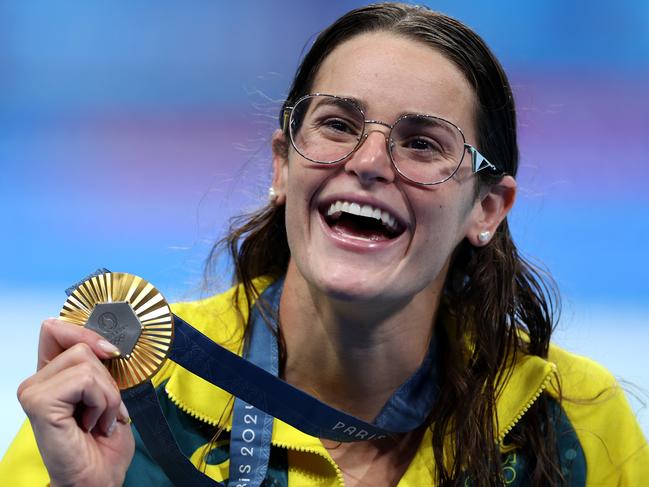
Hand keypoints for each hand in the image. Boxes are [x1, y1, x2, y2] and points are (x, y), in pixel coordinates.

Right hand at [18, 318, 134, 486]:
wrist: (98, 479)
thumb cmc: (104, 443)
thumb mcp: (108, 392)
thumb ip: (100, 364)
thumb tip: (107, 341)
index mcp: (52, 374)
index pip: (57, 328)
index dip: (87, 333)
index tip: (111, 353)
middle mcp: (37, 380)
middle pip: (81, 345)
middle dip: (108, 378)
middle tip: (105, 410)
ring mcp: (33, 391)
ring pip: (86, 362)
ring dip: (108, 394)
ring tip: (100, 419)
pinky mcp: (39, 402)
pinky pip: (85, 379)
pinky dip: (102, 401)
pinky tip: (92, 424)